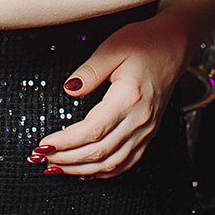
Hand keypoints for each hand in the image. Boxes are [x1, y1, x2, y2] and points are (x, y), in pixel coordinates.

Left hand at [31, 11, 189, 178]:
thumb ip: (89, 71)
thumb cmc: (144, 42)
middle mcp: (140, 119)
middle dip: (67, 160)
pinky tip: (87, 171)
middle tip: (41, 158)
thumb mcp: (112, 48)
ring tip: (57, 167)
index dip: (65, 143)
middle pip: (99, 152)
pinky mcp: (149, 133)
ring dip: (82, 169)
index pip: (91, 131)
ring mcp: (147, 129)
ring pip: (112, 163)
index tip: (43, 144)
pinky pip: (128, 162)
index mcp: (128, 98)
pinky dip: (105, 172)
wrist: (173, 45)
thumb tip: (69, 89)